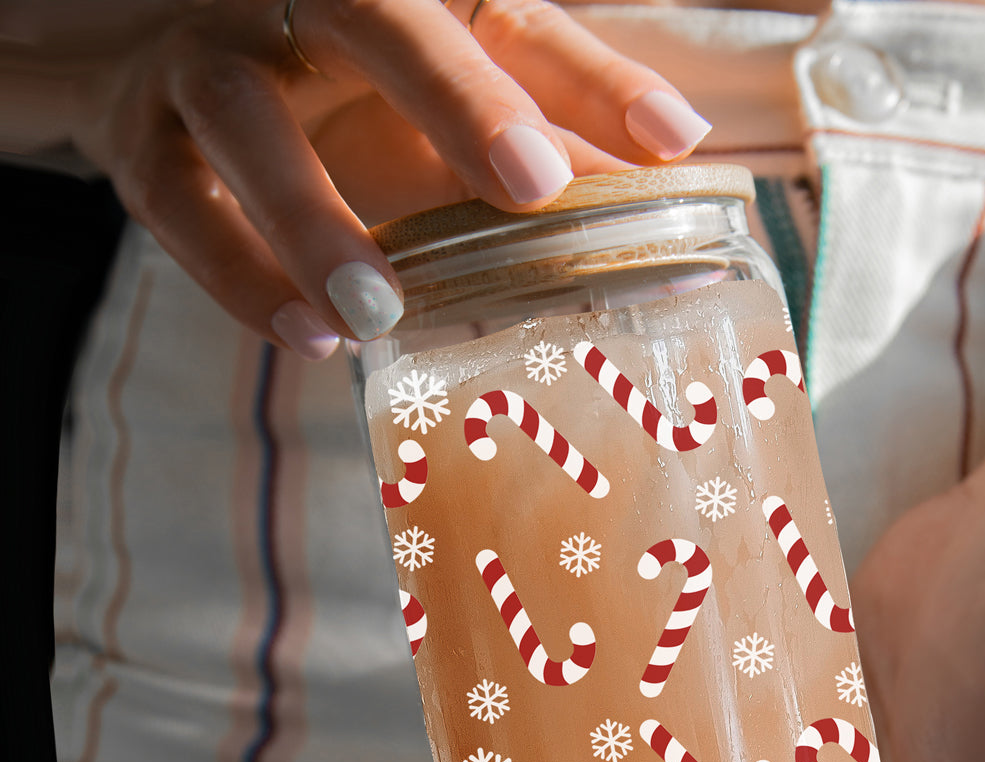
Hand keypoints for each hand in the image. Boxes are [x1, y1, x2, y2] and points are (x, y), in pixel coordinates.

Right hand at [62, 0, 710, 354]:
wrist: (153, 47)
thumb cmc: (344, 81)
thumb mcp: (450, 95)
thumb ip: (547, 131)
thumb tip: (665, 181)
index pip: (514, 21)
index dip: (595, 81)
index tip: (673, 143)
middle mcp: (304, 3)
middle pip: (379, 21)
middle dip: (460, 100)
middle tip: (534, 184)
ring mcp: (211, 62)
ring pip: (250, 122)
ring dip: (314, 218)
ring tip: (380, 308)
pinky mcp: (144, 138)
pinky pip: (179, 206)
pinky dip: (240, 276)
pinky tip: (309, 338)